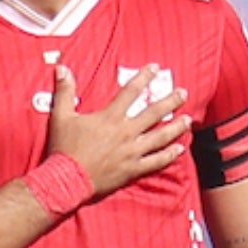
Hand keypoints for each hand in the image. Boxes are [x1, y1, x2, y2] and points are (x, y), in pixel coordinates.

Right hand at [42, 64, 188, 198]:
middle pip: (154, 113)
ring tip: (187, 120)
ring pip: (160, 136)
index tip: (155, 68)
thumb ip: (64, 92)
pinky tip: (179, 149)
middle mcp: (126, 132)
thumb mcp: (60, 116)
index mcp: (110, 117)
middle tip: (183, 93)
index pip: (130, 92)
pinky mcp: (133, 169)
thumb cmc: (63, 148)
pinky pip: (156, 161)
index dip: (143, 77)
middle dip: (170, 101)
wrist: (67, 179)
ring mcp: (132, 151)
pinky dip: (169, 155)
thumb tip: (62, 69)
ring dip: (176, 127)